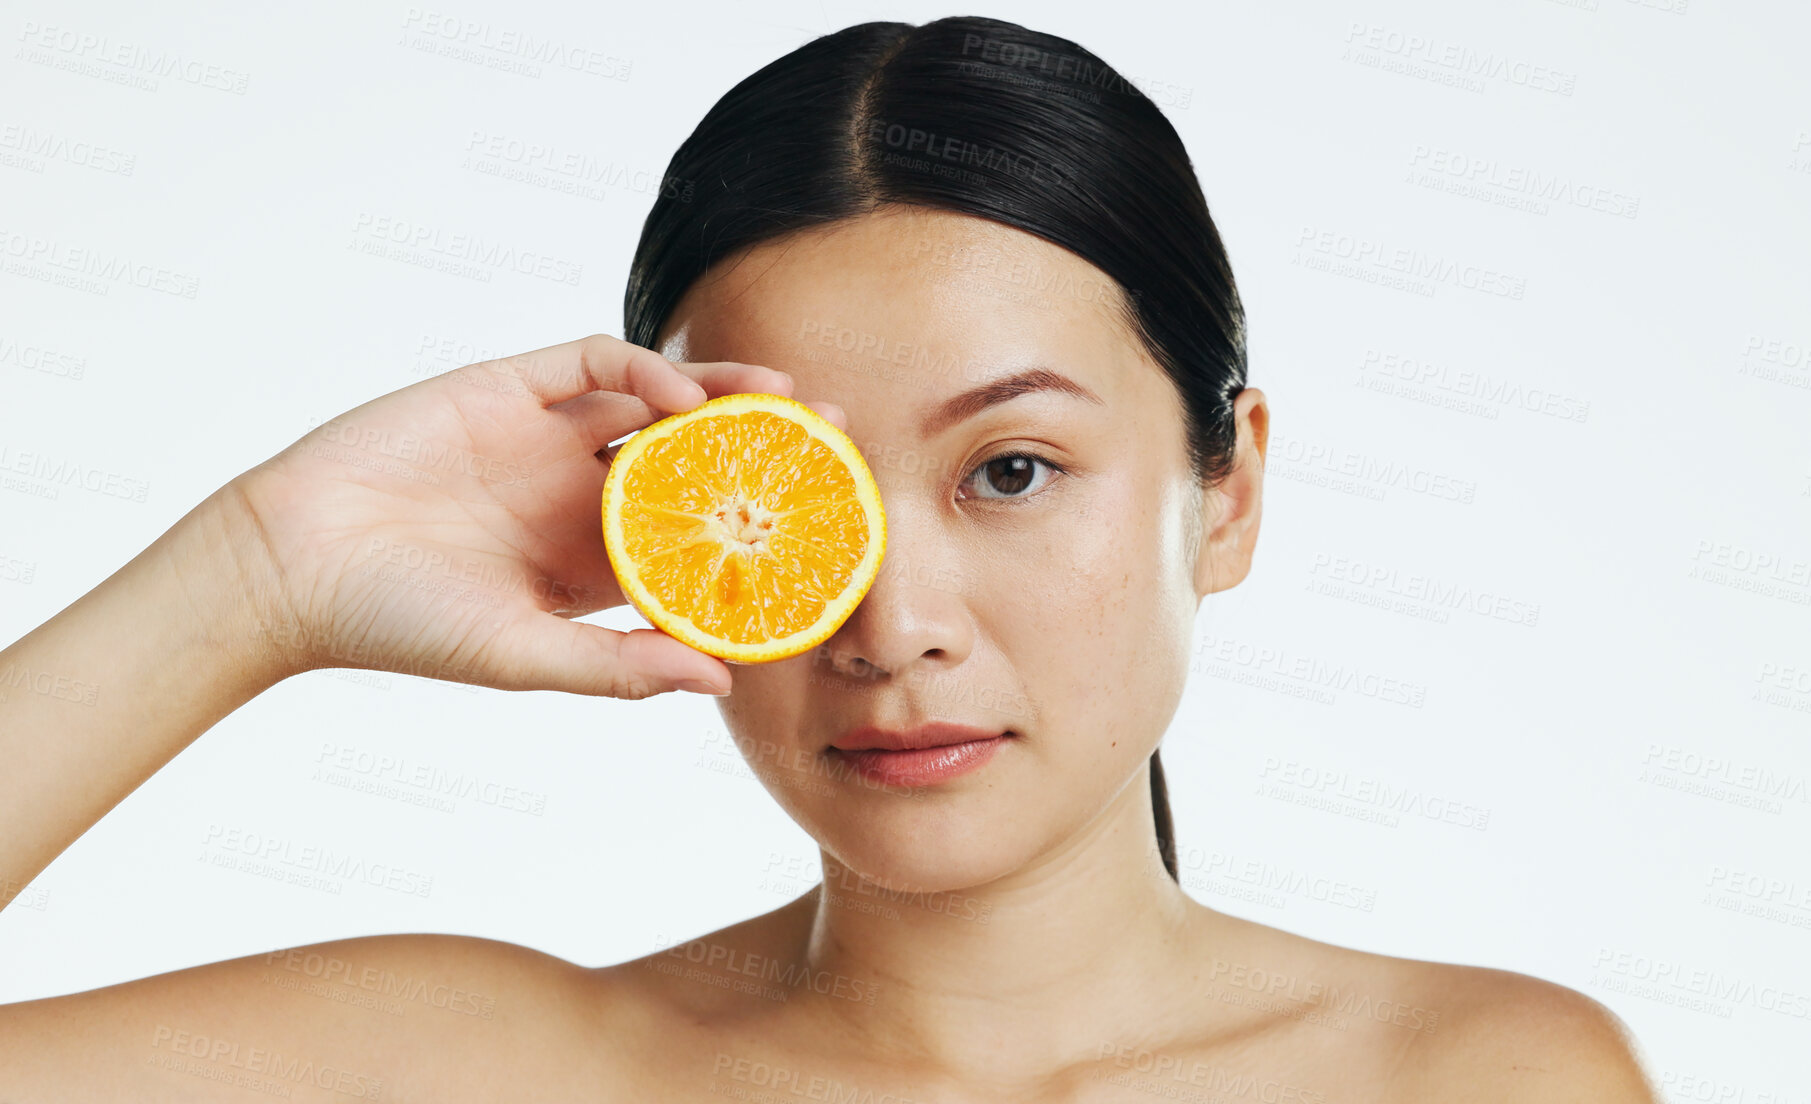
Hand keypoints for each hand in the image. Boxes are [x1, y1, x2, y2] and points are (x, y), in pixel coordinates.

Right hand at [215, 334, 843, 698]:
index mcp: (592, 563)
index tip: (824, 534)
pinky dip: (645, 369)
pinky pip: (593, 362)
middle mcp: (580, 495)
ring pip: (660, 403)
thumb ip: (618, 668)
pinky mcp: (508, 386)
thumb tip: (720, 682)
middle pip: (696, 461)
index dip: (760, 531)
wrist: (288, 565)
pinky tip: (684, 395)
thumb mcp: (521, 657)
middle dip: (766, 451)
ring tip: (793, 403)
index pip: (699, 538)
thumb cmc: (397, 627)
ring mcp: (547, 438)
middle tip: (839, 448)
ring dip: (726, 397)